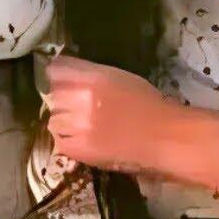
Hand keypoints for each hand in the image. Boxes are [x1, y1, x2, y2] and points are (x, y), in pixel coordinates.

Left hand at [44, 56, 173, 174]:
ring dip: (66, 121)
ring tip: (85, 125)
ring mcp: (78, 125)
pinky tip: (83, 139)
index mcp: (93, 78)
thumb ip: (90, 72)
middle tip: (82, 107)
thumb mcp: (118, 77)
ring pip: (54, 118)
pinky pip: (59, 141)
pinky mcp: (79, 149)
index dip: (60, 75)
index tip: (66, 81)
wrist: (165, 138)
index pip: (56, 70)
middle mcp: (82, 99)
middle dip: (65, 99)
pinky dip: (68, 140)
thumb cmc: (147, 105)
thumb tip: (64, 71)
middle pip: (54, 94)